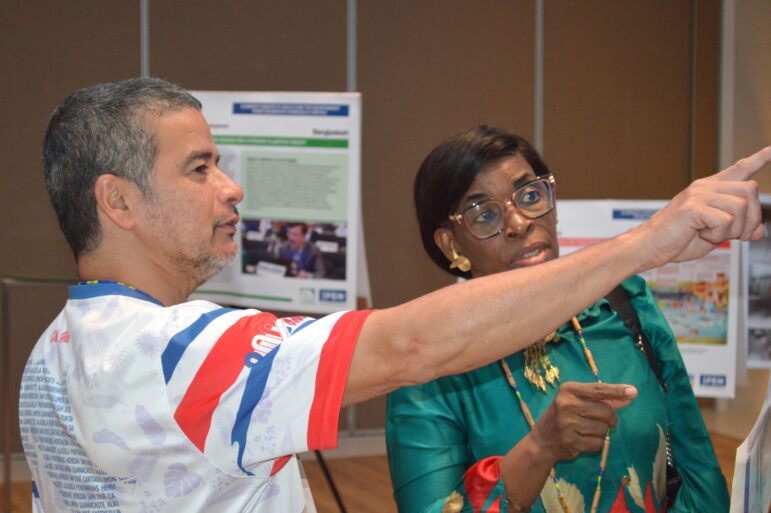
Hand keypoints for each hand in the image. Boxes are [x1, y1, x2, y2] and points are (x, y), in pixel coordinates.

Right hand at [529, 382, 636, 463]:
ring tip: (588, 430)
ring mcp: (567, 424)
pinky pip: (599, 443)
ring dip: (603, 431)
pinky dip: (597, 443)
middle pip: (606, 411)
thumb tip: (629, 396)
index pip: (598, 389)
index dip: (617, 391)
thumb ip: (602, 399)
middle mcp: (566, 405)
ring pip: (604, 429)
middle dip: (611, 418)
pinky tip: (585, 440)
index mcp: (568, 390)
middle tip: (604, 420)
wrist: (542, 441)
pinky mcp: (571, 442)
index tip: (633, 391)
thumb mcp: (578, 401)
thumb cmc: (563, 416)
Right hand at [631, 146, 769, 267]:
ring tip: (712, 235)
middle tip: (736, 236)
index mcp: (709, 190)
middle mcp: (704, 187)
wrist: (649, 247)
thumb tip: (760, 231)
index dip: (759, 159)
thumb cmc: (676, 239)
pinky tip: (702, 235)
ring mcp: (697, 195)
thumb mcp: (714, 235)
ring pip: (740, 207)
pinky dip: (718, 235)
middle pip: (750, 190)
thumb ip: (737, 229)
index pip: (739, 169)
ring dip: (733, 230)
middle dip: (751, 219)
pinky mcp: (692, 208)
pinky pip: (725, 220)